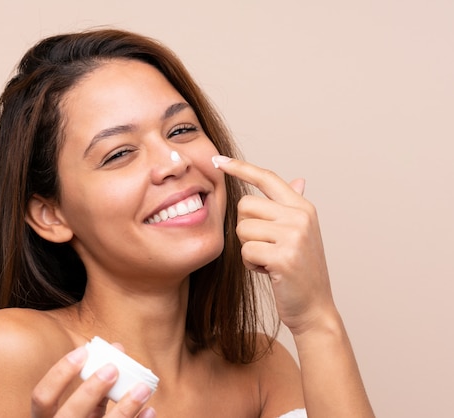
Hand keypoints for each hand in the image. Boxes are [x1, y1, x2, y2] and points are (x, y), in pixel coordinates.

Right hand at [31, 346, 155, 417]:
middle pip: (69, 415)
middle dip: (91, 390)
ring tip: (143, 388)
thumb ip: (93, 385)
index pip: (42, 397)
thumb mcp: (79, 411)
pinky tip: (149, 410)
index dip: (60, 373)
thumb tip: (117, 349)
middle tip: (113, 369)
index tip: (83, 351)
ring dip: (124, 407)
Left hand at [212, 156, 335, 334]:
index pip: (266, 177)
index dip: (240, 167)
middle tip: (265, 247)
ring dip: (248, 248)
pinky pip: (245, 250)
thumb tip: (298, 180)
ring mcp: (294, 235)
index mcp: (302, 207)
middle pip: (244, 205)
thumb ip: (293, 207)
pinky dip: (250, 264)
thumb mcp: (302, 234)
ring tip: (268, 260)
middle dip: (245, 228)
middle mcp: (300, 216)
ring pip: (242, 228)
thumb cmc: (300, 271)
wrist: (314, 308)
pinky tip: (268, 271)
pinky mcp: (284, 255)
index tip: (217, 159)